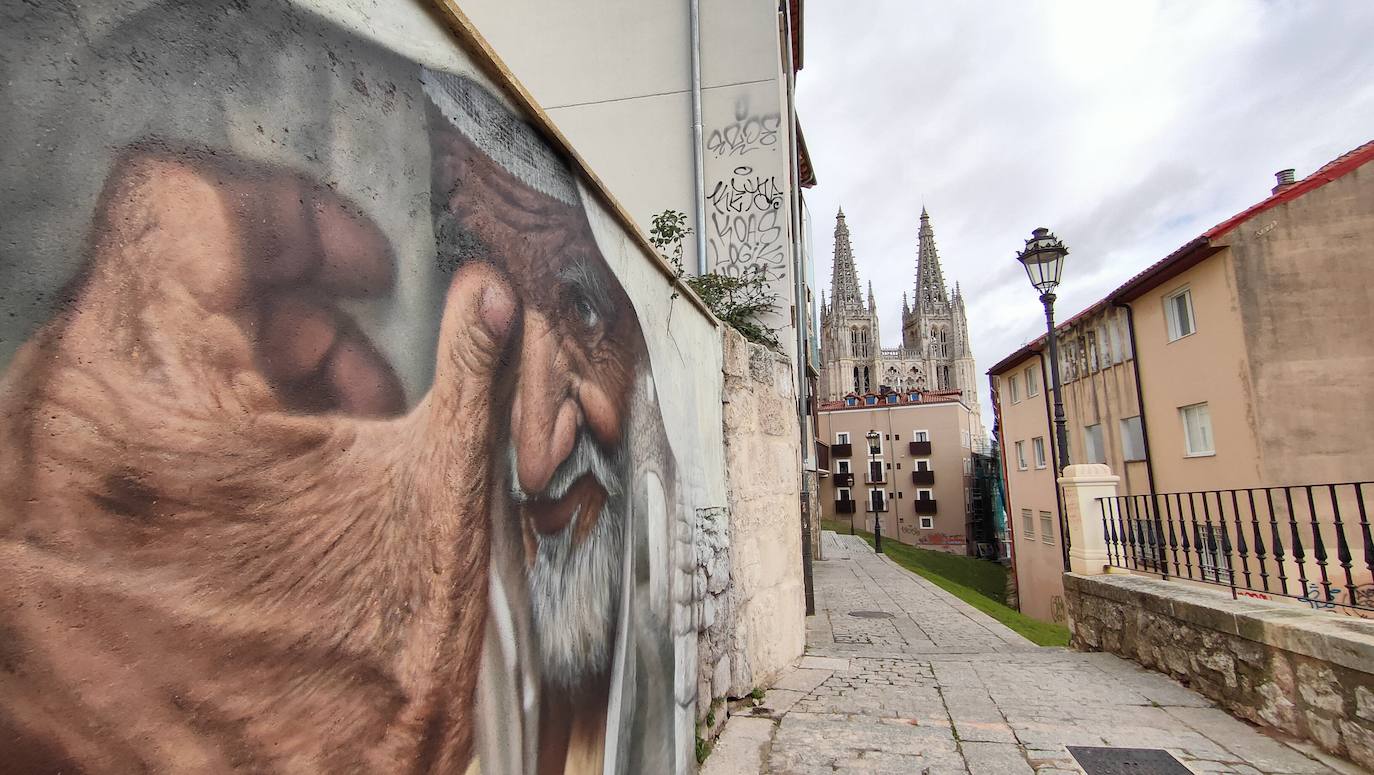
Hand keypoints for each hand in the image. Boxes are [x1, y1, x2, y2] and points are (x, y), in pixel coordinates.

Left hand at [0, 146, 515, 771]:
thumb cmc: (350, 703)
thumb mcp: (434, 506)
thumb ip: (469, 370)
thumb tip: (488, 299)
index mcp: (146, 398)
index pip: (181, 199)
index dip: (293, 210)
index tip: (356, 266)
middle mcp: (49, 437)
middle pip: (166, 284)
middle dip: (291, 316)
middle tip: (367, 386)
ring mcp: (21, 501)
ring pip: (134, 360)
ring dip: (246, 378)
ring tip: (327, 456)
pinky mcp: (24, 556)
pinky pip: (100, 436)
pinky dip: (192, 437)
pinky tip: (268, 502)